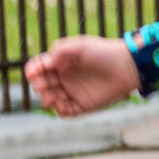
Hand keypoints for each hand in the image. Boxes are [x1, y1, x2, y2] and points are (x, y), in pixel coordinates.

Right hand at [23, 35, 139, 116]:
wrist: (126, 67)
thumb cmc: (103, 52)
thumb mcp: (79, 46)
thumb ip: (60, 50)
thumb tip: (46, 62)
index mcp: (61, 62)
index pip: (41, 67)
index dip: (33, 70)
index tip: (32, 72)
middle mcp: (65, 78)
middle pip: (43, 84)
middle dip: (39, 85)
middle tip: (41, 85)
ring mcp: (73, 92)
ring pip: (52, 99)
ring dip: (47, 99)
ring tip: (50, 97)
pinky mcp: (82, 105)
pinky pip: (66, 112)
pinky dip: (60, 111)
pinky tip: (61, 106)